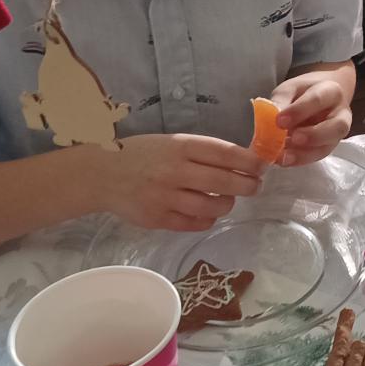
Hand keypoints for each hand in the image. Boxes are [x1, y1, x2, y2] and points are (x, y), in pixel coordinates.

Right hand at [101, 134, 265, 230]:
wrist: (102, 175)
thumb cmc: (143, 155)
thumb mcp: (172, 142)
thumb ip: (203, 152)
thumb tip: (244, 161)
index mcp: (180, 146)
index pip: (224, 153)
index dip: (249, 161)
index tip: (262, 166)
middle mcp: (174, 171)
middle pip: (223, 182)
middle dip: (247, 185)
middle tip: (255, 186)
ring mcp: (165, 197)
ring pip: (212, 206)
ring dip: (227, 204)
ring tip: (228, 200)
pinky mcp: (158, 219)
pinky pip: (195, 223)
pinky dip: (207, 219)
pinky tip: (207, 212)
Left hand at [270, 67, 354, 165]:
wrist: (316, 99)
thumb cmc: (301, 93)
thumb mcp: (289, 89)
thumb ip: (281, 101)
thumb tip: (268, 117)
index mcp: (331, 91)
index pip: (318, 100)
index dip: (299, 111)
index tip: (279, 120)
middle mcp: (341, 113)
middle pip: (337, 126)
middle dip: (313, 135)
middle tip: (292, 139)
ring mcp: (336, 133)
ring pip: (329, 146)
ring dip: (305, 153)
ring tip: (284, 156)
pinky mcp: (328, 147)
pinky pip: (317, 156)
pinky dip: (300, 159)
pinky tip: (284, 159)